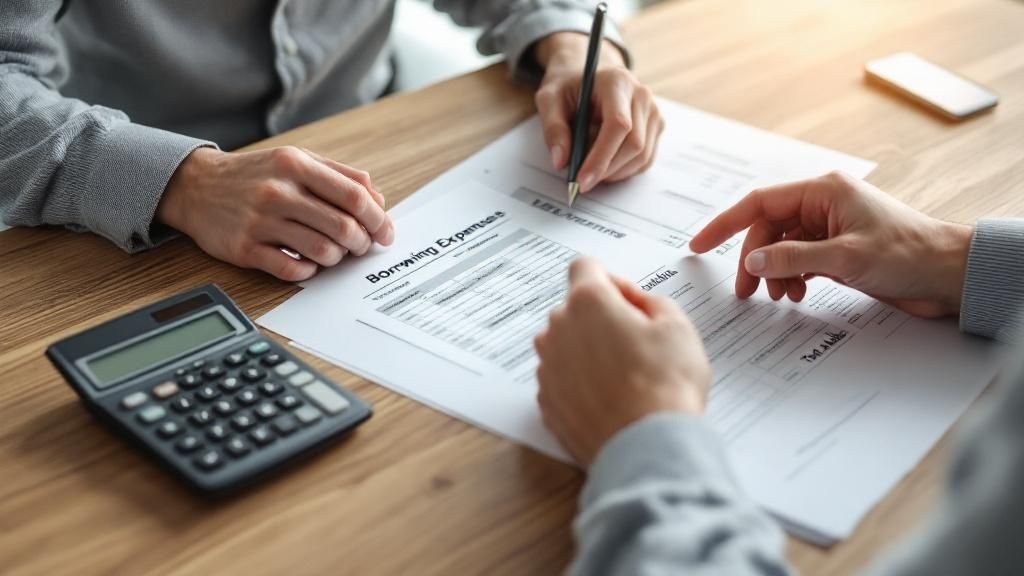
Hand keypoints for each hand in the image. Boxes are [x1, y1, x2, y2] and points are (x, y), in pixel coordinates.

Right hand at [157, 146, 394, 281]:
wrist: (195, 186)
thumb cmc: (256, 175)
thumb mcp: (296, 159)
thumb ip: (340, 176)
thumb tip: (378, 202)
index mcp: (296, 165)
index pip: (354, 196)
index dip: (378, 219)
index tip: (385, 232)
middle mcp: (279, 192)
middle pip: (342, 227)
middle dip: (361, 242)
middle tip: (361, 246)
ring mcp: (261, 222)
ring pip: (322, 251)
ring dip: (337, 257)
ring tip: (333, 253)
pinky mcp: (246, 249)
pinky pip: (293, 270)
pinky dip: (310, 271)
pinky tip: (308, 263)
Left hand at [533, 32, 663, 192]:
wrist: (589, 73)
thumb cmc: (569, 86)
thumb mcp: (549, 99)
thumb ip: (553, 128)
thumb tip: (561, 162)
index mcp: (616, 82)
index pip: (618, 125)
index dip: (601, 157)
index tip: (582, 179)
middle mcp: (641, 95)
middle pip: (634, 144)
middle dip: (607, 170)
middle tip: (582, 183)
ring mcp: (653, 111)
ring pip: (642, 156)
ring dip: (616, 173)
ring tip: (591, 173)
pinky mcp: (655, 126)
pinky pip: (645, 158)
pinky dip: (625, 170)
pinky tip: (605, 167)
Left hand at [534, 257, 709, 466]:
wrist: (647, 446)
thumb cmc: (666, 384)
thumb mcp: (677, 325)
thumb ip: (648, 298)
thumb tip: (628, 298)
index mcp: (588, 302)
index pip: (584, 267)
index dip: (609, 281)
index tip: (627, 302)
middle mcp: (558, 329)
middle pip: (573, 308)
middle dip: (599, 317)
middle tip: (635, 344)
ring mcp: (548, 367)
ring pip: (564, 343)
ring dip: (586, 350)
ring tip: (622, 376)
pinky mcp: (546, 401)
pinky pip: (561, 378)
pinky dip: (579, 382)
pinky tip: (608, 399)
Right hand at [689, 172, 973, 317]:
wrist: (947, 274)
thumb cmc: (908, 254)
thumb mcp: (845, 257)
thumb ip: (793, 258)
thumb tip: (752, 260)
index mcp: (823, 191)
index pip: (759, 203)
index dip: (725, 224)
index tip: (699, 245)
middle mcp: (822, 204)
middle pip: (768, 230)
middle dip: (755, 260)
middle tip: (747, 291)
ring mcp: (829, 227)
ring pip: (782, 247)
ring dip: (775, 272)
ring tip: (782, 296)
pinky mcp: (837, 249)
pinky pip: (799, 259)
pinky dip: (792, 277)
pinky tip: (798, 293)